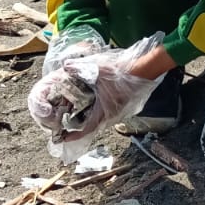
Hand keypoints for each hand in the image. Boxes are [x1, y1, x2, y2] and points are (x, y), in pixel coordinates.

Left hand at [28, 33, 168, 155]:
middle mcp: (110, 115)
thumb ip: (79, 68)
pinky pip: (103, 113)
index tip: (62, 138)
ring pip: (98, 120)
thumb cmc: (120, 73)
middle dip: (76, 128)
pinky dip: (93, 112)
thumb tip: (65, 66)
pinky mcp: (120, 105)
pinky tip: (88, 103)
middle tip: (63, 125)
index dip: (73, 136)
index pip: (86, 129)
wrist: (142, 70)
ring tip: (72, 114)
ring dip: (86, 120)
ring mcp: (116, 111)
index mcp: (103, 111)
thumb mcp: (96, 69)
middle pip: (90, 126)